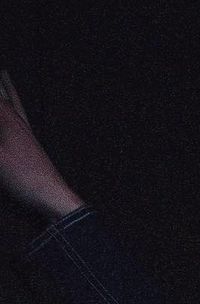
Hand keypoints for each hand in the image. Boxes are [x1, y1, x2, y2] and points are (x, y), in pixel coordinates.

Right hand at [0, 71, 84, 219]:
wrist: (55, 199)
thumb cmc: (25, 180)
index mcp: (9, 122)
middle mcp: (20, 124)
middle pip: (6, 96)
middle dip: (0, 84)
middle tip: (2, 69)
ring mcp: (28, 135)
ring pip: (16, 105)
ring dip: (8, 90)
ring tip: (5, 76)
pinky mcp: (33, 147)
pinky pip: (22, 120)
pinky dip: (17, 109)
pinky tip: (17, 114)